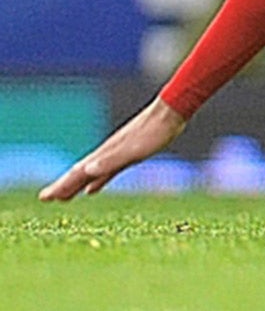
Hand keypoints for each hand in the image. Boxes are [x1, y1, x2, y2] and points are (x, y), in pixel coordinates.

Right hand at [38, 98, 185, 201]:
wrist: (173, 111)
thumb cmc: (155, 132)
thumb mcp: (134, 150)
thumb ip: (111, 161)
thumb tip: (86, 170)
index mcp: (106, 154)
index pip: (79, 172)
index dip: (63, 185)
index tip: (46, 197)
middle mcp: (108, 153)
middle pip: (81, 173)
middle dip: (64, 186)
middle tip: (47, 198)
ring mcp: (118, 153)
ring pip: (92, 173)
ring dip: (78, 185)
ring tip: (64, 196)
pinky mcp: (130, 153)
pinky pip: (107, 171)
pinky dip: (97, 181)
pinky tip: (93, 188)